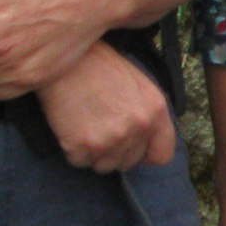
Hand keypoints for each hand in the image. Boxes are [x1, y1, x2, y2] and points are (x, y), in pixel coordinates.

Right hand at [34, 49, 175, 173]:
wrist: (63, 59)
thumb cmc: (99, 66)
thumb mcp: (138, 84)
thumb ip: (148, 115)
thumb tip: (147, 142)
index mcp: (156, 110)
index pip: (162, 155)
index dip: (145, 152)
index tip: (132, 147)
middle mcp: (137, 127)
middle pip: (129, 163)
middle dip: (116, 151)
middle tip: (100, 128)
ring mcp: (110, 139)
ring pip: (104, 166)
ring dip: (94, 153)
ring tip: (86, 126)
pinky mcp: (81, 146)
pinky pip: (80, 162)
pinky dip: (74, 150)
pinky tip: (71, 128)